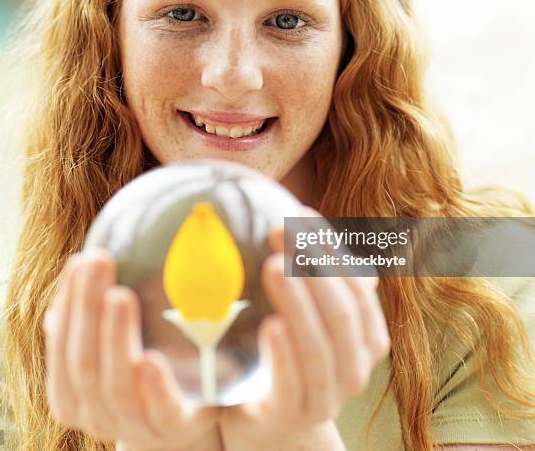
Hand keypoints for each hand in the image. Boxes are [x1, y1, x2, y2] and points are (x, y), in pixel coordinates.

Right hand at [43, 250, 221, 450]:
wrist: (182, 423)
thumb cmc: (140, 378)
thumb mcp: (111, 345)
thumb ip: (92, 317)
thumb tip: (78, 264)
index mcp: (73, 392)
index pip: (61, 346)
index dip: (68, 304)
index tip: (80, 260)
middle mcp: (96, 414)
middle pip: (83, 363)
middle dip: (87, 309)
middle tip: (98, 262)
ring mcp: (134, 425)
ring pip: (115, 387)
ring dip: (114, 339)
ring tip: (120, 296)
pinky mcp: (173, 429)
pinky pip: (160, 412)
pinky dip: (154, 387)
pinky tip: (151, 359)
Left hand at [218, 207, 390, 450]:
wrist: (266, 416)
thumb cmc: (288, 351)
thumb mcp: (307, 310)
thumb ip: (316, 274)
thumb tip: (305, 216)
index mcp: (364, 338)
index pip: (358, 288)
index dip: (331, 248)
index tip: (300, 214)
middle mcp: (353, 369)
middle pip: (342, 313)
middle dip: (314, 267)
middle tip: (279, 230)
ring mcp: (324, 397)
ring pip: (321, 348)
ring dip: (299, 304)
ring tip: (272, 266)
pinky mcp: (289, 416)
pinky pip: (293, 387)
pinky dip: (286, 356)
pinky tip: (271, 325)